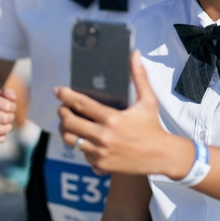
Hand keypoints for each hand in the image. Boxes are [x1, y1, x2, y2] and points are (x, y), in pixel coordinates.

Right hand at [0, 88, 16, 142]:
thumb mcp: (0, 93)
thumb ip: (8, 92)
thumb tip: (13, 98)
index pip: (7, 106)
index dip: (13, 107)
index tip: (11, 107)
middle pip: (4, 119)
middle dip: (11, 117)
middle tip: (9, 116)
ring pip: (0, 130)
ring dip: (8, 128)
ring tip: (7, 124)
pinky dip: (3, 137)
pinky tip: (3, 132)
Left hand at [56, 51, 192, 178]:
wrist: (162, 156)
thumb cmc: (153, 126)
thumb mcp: (147, 100)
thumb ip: (139, 76)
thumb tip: (135, 54)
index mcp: (113, 119)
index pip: (82, 104)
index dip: (66, 95)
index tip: (58, 90)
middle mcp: (104, 137)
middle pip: (69, 124)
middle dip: (62, 114)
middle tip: (63, 109)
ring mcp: (101, 154)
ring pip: (71, 141)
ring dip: (67, 131)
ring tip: (70, 124)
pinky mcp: (102, 166)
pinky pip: (83, 155)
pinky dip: (83, 147)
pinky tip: (88, 140)